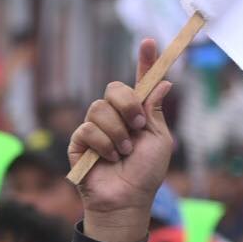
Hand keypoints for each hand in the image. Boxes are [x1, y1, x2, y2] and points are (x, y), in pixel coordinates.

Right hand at [68, 38, 174, 241]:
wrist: (127, 200)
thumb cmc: (146, 174)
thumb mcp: (160, 140)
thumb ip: (156, 111)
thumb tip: (163, 82)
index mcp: (137, 113)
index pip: (139, 82)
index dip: (144, 61)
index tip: (148, 41)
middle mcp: (115, 116)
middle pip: (115, 89)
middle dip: (128, 105)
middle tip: (138, 127)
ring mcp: (95, 127)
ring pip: (100, 108)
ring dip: (117, 132)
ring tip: (124, 152)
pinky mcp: (79, 142)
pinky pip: (88, 129)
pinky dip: (104, 145)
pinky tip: (109, 159)